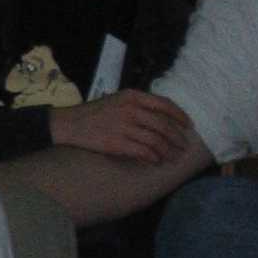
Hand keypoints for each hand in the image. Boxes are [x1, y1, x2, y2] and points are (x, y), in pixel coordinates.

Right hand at [47, 90, 194, 162]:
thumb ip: (138, 105)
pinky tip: (156, 161)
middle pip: (163, 125)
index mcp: (133, 96)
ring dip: (167, 151)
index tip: (188, 125)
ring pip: (156, 140)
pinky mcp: (117, 143)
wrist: (70, 124)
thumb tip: (162, 117)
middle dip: (177, 137)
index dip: (179, 116)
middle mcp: (131, 110)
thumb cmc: (94, 112)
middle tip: (183, 146)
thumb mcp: (117, 100)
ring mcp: (124, 127)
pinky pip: (143, 151)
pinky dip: (153, 157)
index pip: (164, 105)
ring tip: (172, 157)